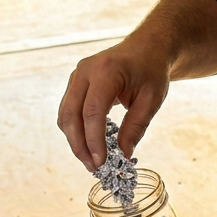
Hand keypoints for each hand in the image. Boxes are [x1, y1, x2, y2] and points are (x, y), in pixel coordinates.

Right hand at [57, 38, 170, 170]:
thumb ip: (135, 128)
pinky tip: (89, 146)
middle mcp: (84, 72)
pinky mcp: (75, 84)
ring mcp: (76, 76)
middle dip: (79, 146)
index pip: (93, 112)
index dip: (94, 141)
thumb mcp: (151, 100)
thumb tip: (123, 156)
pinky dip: (76, 131)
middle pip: (71, 115)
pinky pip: (68, 111)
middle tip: (93, 167)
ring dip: (75, 141)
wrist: (146, 48)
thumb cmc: (151, 71)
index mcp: (106, 72)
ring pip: (65, 115)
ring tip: (92, 161)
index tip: (102, 162)